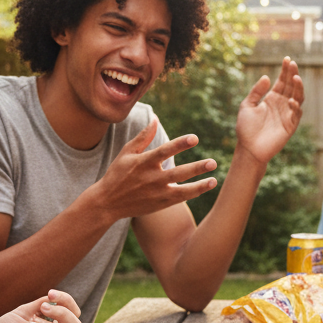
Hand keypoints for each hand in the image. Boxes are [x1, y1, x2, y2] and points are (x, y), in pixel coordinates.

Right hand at [96, 120, 218, 220]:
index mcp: (143, 162)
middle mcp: (152, 178)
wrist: (107, 203)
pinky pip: (180, 199)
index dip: (180, 144)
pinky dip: (193, 193)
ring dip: (200, 185)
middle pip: (178, 172)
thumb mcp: (126, 153)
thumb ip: (143, 137)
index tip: (195, 138)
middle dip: (197, 168)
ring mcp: (156, 192)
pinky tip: (206, 186)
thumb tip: (156, 119)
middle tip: (212, 163)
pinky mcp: (160, 203)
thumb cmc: (118, 174)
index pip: (165, 151)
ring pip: (182, 190)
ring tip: (214, 180)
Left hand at [235, 56, 303, 164]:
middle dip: (292, 74)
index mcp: (272, 98)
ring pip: (298, 98)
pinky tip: (291, 100)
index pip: (282, 81)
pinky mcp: (290, 126)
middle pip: (291, 86)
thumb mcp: (247, 105)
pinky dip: (296, 107)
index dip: (285, 70)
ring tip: (295, 78)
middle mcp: (282, 104)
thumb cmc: (246, 128)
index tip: (287, 59)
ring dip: (298, 88)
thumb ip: (256, 91)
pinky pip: (297, 114)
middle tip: (292, 64)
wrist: (248, 148)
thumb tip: (267, 77)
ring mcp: (287, 114)